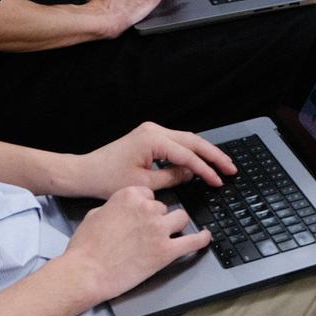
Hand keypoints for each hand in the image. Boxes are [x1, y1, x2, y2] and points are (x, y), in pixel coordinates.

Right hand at [59, 185, 210, 303]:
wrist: (85, 273)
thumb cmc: (84, 248)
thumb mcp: (94, 214)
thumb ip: (114, 206)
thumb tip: (121, 209)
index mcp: (129, 196)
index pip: (150, 195)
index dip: (146, 207)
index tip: (144, 216)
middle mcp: (147, 208)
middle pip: (165, 208)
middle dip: (158, 219)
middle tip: (146, 234)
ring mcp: (159, 229)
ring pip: (180, 219)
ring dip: (175, 227)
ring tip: (167, 236)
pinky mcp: (166, 251)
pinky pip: (193, 241)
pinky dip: (201, 239)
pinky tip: (205, 237)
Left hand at [64, 121, 235, 199]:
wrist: (84, 172)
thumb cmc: (106, 179)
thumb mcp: (142, 184)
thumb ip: (171, 178)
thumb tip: (191, 174)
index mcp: (153, 139)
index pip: (188, 155)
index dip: (206, 169)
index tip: (218, 180)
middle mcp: (154, 130)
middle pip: (193, 141)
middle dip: (214, 155)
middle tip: (230, 168)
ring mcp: (151, 131)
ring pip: (187, 140)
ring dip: (204, 153)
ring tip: (221, 165)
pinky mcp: (148, 137)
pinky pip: (176, 142)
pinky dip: (190, 152)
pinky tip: (200, 162)